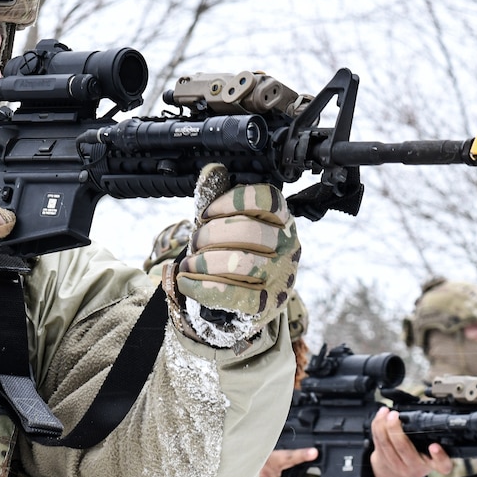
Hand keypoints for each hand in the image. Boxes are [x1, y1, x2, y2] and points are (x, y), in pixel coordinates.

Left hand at [170, 163, 299, 326]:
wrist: (235, 302)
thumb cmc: (231, 255)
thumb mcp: (223, 224)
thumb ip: (216, 197)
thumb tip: (213, 169)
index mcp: (281, 220)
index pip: (266, 199)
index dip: (231, 201)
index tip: (207, 213)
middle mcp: (288, 247)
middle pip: (249, 230)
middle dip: (210, 235)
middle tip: (195, 242)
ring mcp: (281, 278)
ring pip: (240, 262)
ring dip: (204, 262)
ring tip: (190, 264)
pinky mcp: (267, 307)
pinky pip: (234, 295)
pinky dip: (203, 288)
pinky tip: (187, 282)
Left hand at [369, 409, 450, 476]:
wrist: (393, 476)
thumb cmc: (414, 459)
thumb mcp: (429, 455)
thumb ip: (432, 440)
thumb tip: (432, 419)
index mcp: (431, 464)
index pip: (442, 464)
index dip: (440, 456)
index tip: (434, 447)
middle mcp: (415, 467)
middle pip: (404, 449)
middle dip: (396, 430)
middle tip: (395, 416)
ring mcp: (396, 465)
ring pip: (386, 444)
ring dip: (383, 426)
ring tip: (386, 413)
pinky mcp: (381, 460)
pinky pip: (377, 441)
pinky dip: (377, 426)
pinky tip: (380, 416)